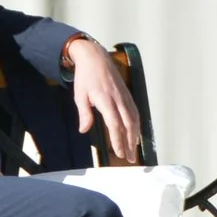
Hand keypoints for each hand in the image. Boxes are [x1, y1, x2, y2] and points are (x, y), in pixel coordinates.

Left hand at [67, 37, 142, 163]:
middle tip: (130, 159)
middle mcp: (118, 99)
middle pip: (128, 125)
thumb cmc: (85, 77)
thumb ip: (84, 114)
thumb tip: (84, 130)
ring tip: (133, 150)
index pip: (115, 124)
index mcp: (106, 100)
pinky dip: (137, 125)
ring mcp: (125, 97)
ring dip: (135, 136)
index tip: (119, 153)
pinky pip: (135, 112)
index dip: (118, 140)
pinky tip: (135, 134)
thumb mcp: (80, 95)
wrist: (95, 57)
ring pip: (135, 119)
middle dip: (129, 143)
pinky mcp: (127, 95)